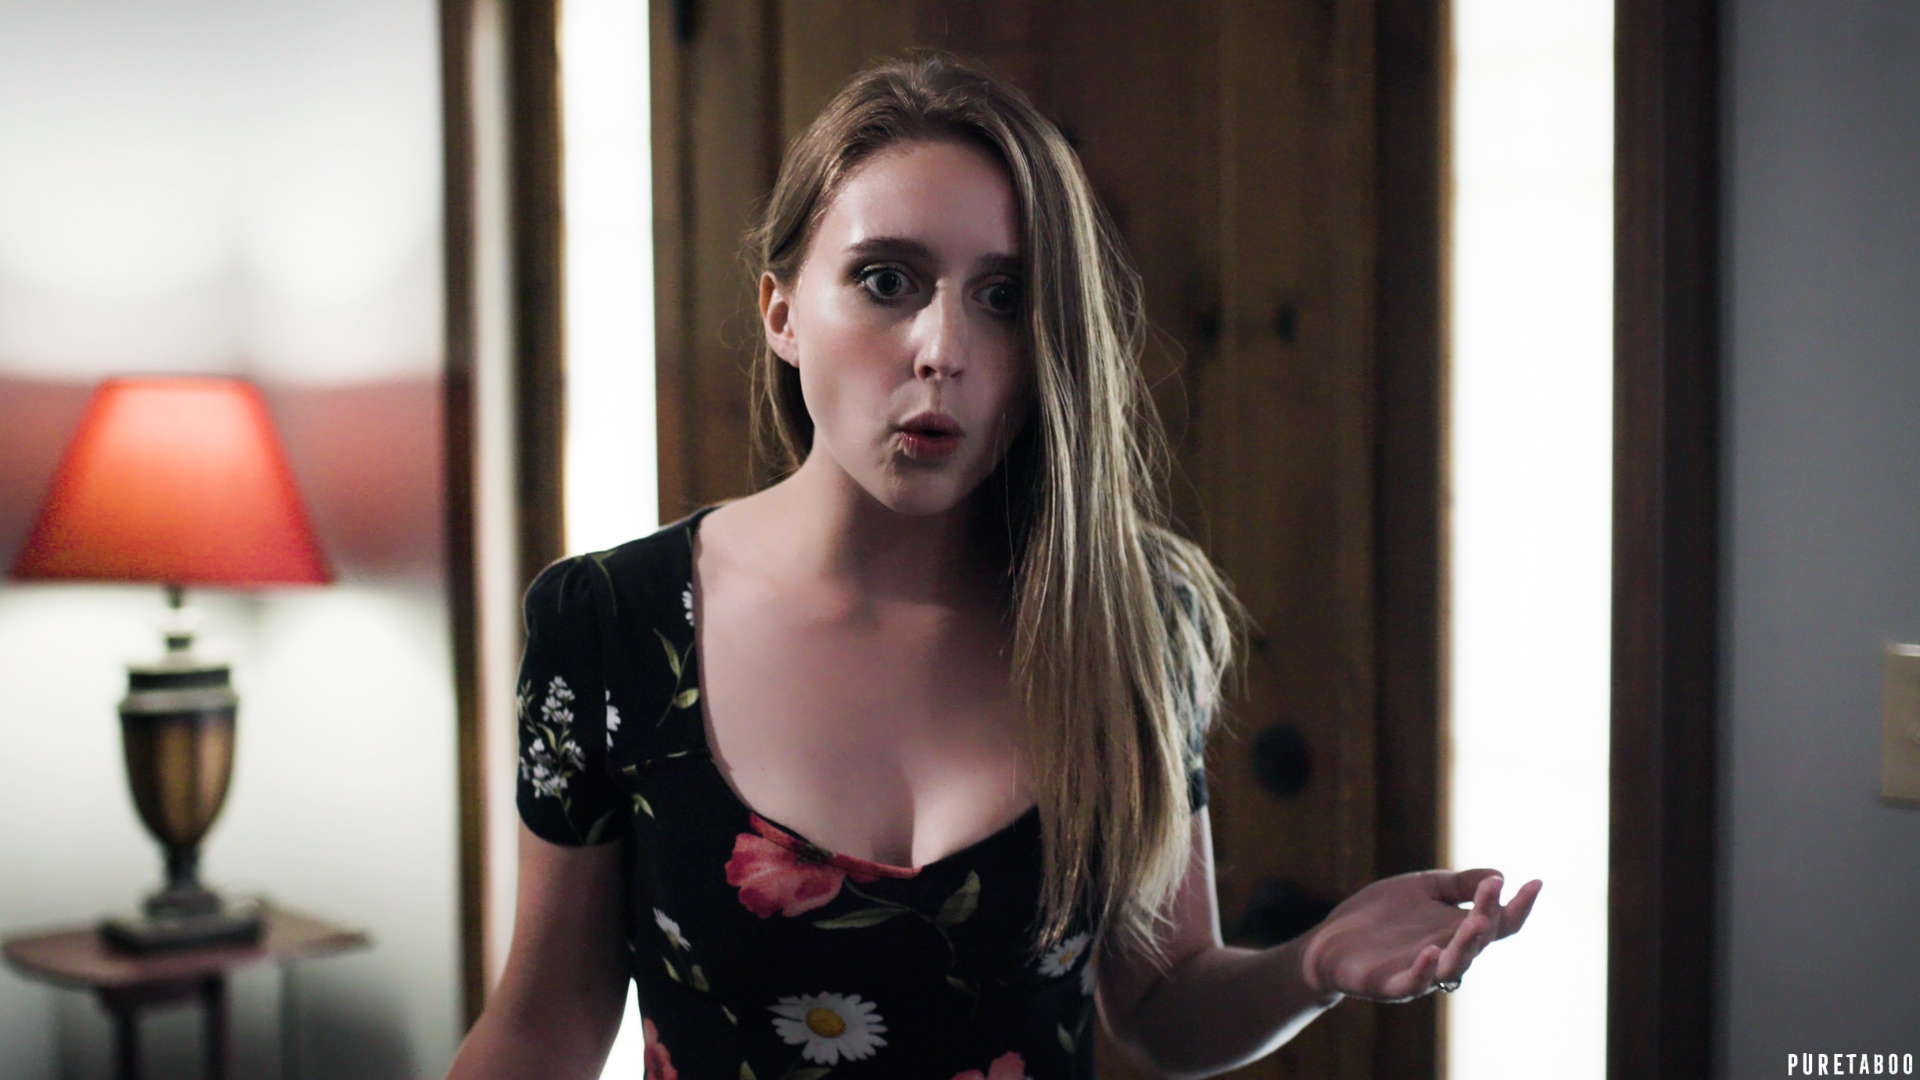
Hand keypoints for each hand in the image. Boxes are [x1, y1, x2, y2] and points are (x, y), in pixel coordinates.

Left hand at [1295, 868, 1540, 1003]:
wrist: (1330, 942)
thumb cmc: (1379, 916)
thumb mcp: (1421, 888)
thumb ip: (1457, 884)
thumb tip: (1500, 874)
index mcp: (1456, 929)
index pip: (1498, 923)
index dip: (1518, 906)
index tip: (1535, 882)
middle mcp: (1446, 952)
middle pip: (1478, 940)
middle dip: (1488, 915)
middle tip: (1493, 892)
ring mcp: (1420, 970)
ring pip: (1454, 963)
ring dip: (1467, 944)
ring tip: (1477, 921)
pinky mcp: (1390, 984)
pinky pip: (1413, 983)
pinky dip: (1425, 970)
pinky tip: (1430, 951)